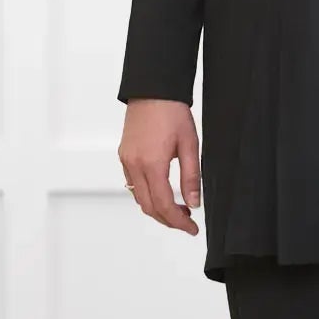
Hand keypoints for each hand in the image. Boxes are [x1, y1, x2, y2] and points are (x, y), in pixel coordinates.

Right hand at [119, 99, 201, 234]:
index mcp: (152, 164)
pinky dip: (146, 195)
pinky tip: (162, 192)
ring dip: (157, 209)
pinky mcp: (124, 155)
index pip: (164, 205)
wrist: (153, 90)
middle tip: (187, 222)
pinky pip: (132, 185)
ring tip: (178, 208)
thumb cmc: (172, 112)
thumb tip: (194, 202)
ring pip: (138, 198)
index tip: (191, 229)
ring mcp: (127, 161)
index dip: (178, 222)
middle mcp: (135, 165)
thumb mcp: (190, 145)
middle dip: (168, 220)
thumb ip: (192, 177)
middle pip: (149, 207)